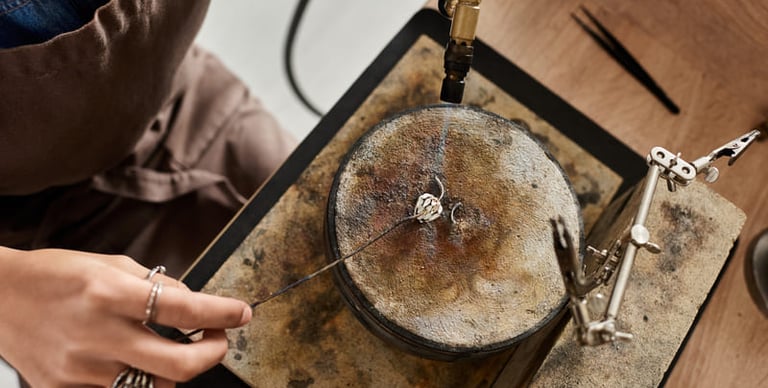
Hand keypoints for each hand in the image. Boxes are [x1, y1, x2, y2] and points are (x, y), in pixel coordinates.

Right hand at [0, 247, 251, 386]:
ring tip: (170, 346)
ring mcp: (82, 369)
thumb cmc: (55, 274)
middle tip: (218, 339)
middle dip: (213, 354)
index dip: (222, 313)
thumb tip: (195, 302)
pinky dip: (139, 377)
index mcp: (109, 294)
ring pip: (155, 385)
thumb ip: (156, 284)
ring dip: (176, 368)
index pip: (184, 310)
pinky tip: (135, 359)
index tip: (242, 312)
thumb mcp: (109, 263)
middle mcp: (98, 335)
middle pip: (179, 365)